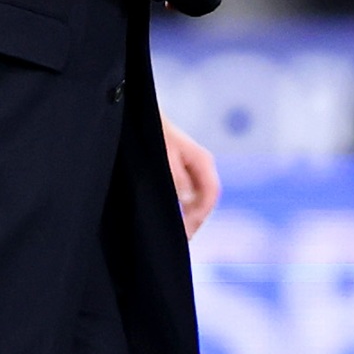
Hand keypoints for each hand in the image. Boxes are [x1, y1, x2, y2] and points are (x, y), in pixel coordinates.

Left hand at [162, 115, 220, 235]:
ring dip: (189, 213)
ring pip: (198, 196)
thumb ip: (176, 178)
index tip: (186, 233)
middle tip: (181, 238)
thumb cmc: (154, 133)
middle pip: (206, 199)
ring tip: (176, 230)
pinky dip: (183, 205)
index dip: (200, 217)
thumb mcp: (164, 156)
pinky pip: (189, 192)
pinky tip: (171, 215)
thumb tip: (186, 199)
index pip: (210, 195)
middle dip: (195, 219)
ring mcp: (194, 167)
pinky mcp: (183, 169)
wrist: (143, 116)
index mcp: (202, 161)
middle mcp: (202, 165)